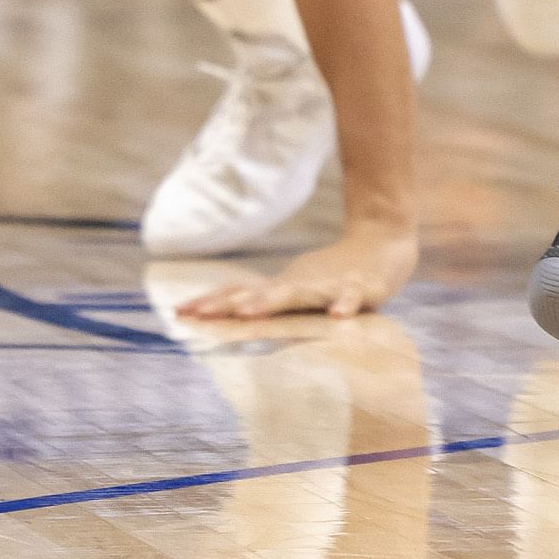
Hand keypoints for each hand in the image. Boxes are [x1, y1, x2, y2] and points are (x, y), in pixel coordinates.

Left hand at [173, 221, 417, 320]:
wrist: (380, 240)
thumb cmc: (333, 272)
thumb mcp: (296, 288)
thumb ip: (270, 302)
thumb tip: (234, 315)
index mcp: (283, 288)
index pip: (238, 295)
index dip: (209, 303)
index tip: (178, 313)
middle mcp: (298, 284)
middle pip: (256, 295)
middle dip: (225, 306)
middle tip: (198, 314)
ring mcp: (328, 285)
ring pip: (296, 294)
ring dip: (271, 303)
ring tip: (249, 315)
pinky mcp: (360, 288)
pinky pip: (352, 297)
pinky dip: (344, 305)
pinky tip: (338, 318)